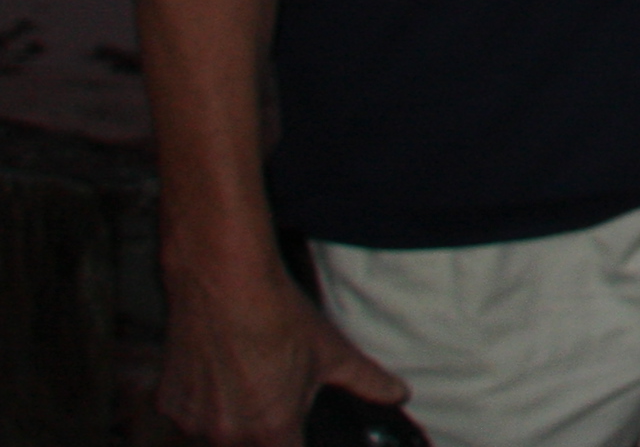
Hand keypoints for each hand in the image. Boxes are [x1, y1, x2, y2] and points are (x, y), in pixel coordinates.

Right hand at [157, 259, 405, 446]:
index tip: (295, 432)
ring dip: (231, 418)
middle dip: (264, 430)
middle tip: (271, 392)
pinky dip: (202, 402)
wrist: (223, 282)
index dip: (294, 443)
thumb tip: (399, 395)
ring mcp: (191, 422)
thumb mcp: (332, 351)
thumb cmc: (278, 317)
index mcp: (271, 430)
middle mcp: (228, 434)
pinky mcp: (166, 404)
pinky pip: (188, 415)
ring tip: (246, 376)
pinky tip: (218, 371)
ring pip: (216, 434)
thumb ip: (367, 381)